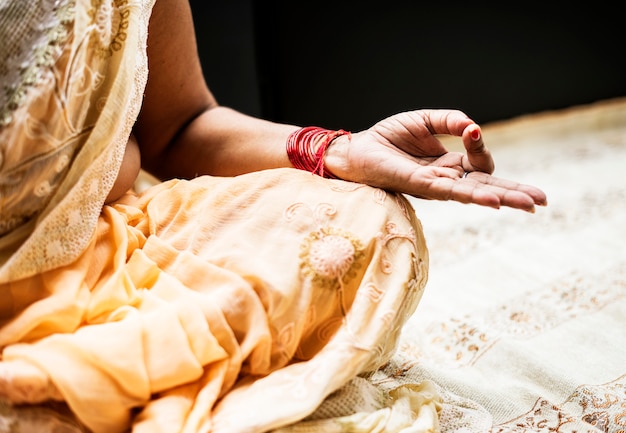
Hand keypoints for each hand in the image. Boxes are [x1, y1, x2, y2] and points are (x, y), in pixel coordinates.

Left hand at [325, 109, 546, 211]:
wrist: (356, 150)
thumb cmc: (387, 138)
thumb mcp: (424, 121)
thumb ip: (450, 121)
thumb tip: (474, 126)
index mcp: (448, 165)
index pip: (479, 162)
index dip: (481, 147)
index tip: (471, 131)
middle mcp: (446, 179)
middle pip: (487, 187)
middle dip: (515, 193)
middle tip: (543, 201)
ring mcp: (435, 186)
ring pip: (475, 193)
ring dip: (503, 198)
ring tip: (529, 205)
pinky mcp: (420, 186)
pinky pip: (452, 193)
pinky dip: (474, 195)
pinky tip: (493, 201)